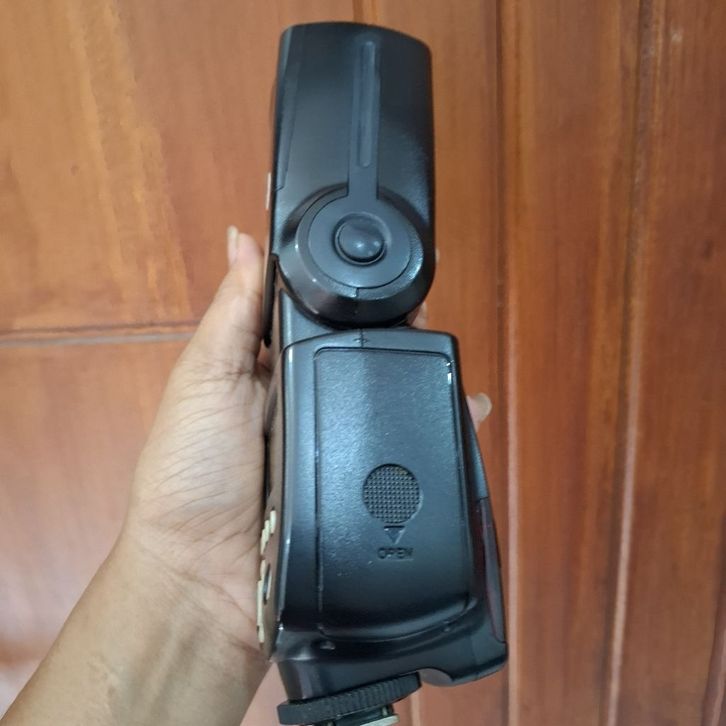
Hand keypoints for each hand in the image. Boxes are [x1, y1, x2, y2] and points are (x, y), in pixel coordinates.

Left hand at [120, 228, 492, 656]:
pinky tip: (470, 410)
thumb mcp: (204, 381)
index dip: (344, 292)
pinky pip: (410, 451)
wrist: (211, 580)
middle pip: (360, 357)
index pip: (314, 319)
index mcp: (267, 371)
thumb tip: (243, 238)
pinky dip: (444, 429)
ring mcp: (340, 446)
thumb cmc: (191, 474)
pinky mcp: (364, 486)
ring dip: (423, 374)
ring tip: (452, 350)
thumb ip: (231, 315)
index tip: (380, 262)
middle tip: (428, 305)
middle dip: (396, 329)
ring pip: (391, 399)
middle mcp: (306, 403)